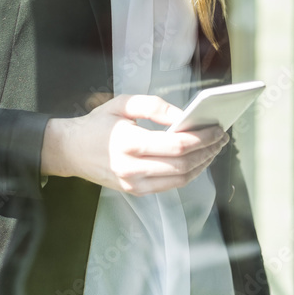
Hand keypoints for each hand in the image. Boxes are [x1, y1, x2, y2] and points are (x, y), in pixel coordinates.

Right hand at [41, 94, 228, 194]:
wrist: (70, 150)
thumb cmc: (97, 123)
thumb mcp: (122, 103)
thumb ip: (154, 106)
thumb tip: (182, 116)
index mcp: (130, 143)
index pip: (177, 145)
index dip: (202, 138)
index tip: (218, 128)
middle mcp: (132, 168)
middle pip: (183, 165)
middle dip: (208, 151)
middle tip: (223, 138)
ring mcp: (134, 184)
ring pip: (179, 179)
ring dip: (202, 165)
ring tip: (215, 149)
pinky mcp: (135, 191)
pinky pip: (169, 186)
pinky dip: (188, 175)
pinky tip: (197, 161)